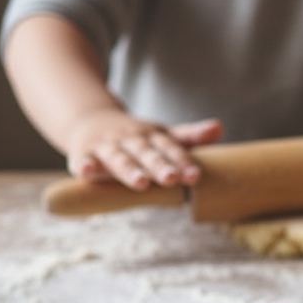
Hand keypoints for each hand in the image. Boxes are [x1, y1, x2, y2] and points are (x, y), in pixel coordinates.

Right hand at [64, 113, 222, 189]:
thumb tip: (219, 127)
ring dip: (129, 170)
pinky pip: (83, 160)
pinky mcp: (85, 155)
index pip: (170, 149)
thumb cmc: (136, 136)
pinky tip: (85, 171)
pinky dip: (84, 165)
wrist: (90, 119)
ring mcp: (107, 147)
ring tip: (141, 182)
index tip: (195, 175)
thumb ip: (190, 136)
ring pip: (119, 159)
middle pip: (147, 154)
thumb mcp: (163, 134)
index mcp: (153, 137)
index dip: (182, 161)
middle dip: (159, 166)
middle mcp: (131, 140)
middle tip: (172, 178)